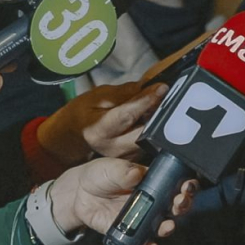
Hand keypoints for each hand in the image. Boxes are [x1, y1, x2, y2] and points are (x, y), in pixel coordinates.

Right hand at [36, 83, 167, 165]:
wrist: (74, 134)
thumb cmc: (85, 112)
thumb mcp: (98, 96)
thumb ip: (124, 93)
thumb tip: (148, 86)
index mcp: (99, 130)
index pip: (127, 115)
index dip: (146, 100)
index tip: (162, 87)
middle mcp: (113, 147)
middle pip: (144, 131)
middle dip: (158, 113)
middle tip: (169, 96)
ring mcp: (124, 156)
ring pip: (150, 138)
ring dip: (160, 121)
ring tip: (166, 103)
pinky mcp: (134, 158)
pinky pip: (151, 142)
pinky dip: (157, 128)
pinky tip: (160, 116)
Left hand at [48, 157, 196, 244]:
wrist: (79, 194)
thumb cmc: (99, 175)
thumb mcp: (110, 168)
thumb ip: (123, 171)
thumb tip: (135, 174)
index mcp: (152, 180)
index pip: (176, 182)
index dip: (186, 185)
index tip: (186, 186)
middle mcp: (152, 200)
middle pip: (176, 205)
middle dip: (183, 205)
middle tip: (179, 203)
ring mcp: (142, 217)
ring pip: (163, 224)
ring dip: (169, 226)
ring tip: (168, 226)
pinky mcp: (130, 231)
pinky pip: (143, 241)